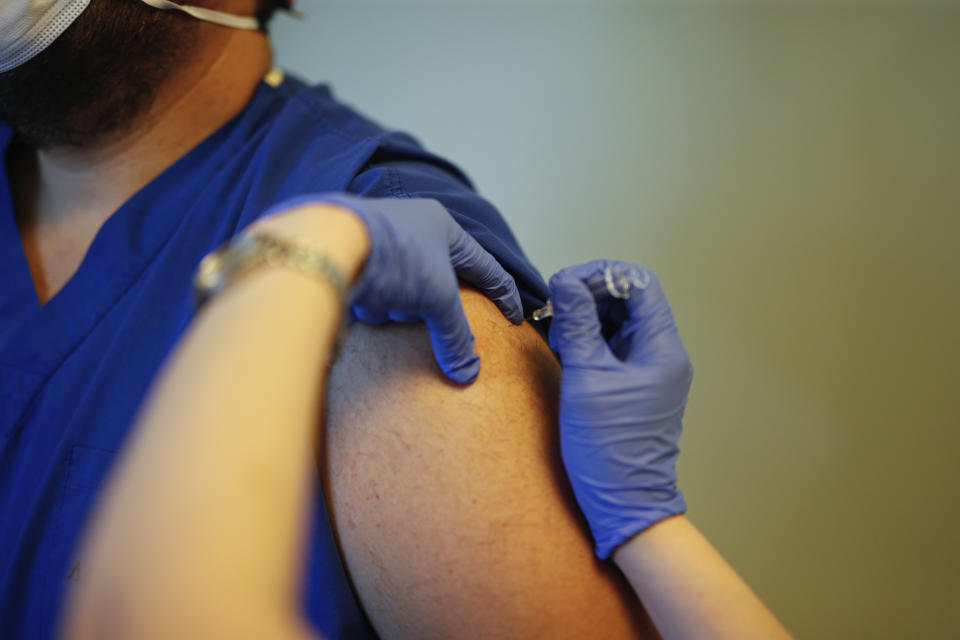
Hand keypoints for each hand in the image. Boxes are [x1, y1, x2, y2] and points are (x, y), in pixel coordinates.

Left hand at [257, 193, 523, 383]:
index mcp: (442, 226)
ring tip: (383, 300)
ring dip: (394, 304)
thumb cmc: (394, 257)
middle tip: (428, 317)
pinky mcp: (351, 260)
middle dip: (427, 304)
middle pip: (437, 283)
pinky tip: (360, 301)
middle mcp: (411, 229)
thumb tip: (467, 373)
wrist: (327, 245)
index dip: (503, 294)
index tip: (513, 317)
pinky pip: (373, 293)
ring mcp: (379, 244)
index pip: (484, 266)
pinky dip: (370, 302)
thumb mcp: (437, 297)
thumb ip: (456, 336)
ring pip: (402, 293)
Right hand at [548, 260, 691, 558]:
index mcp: (661, 348)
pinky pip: (610, 346)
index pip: (639, 283)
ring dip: (584, 317)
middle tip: (554, 307)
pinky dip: (586, 339)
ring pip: (616, 321)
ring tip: (556, 331)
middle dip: (589, 295)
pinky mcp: (631, 385)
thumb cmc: (610, 449)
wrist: (625, 504)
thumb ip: (577, 325)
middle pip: (628, 299)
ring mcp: (647, 370)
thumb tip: (565, 281)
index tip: (564, 284)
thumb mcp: (586, 380)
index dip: (601, 275)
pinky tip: (563, 347)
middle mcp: (660, 354)